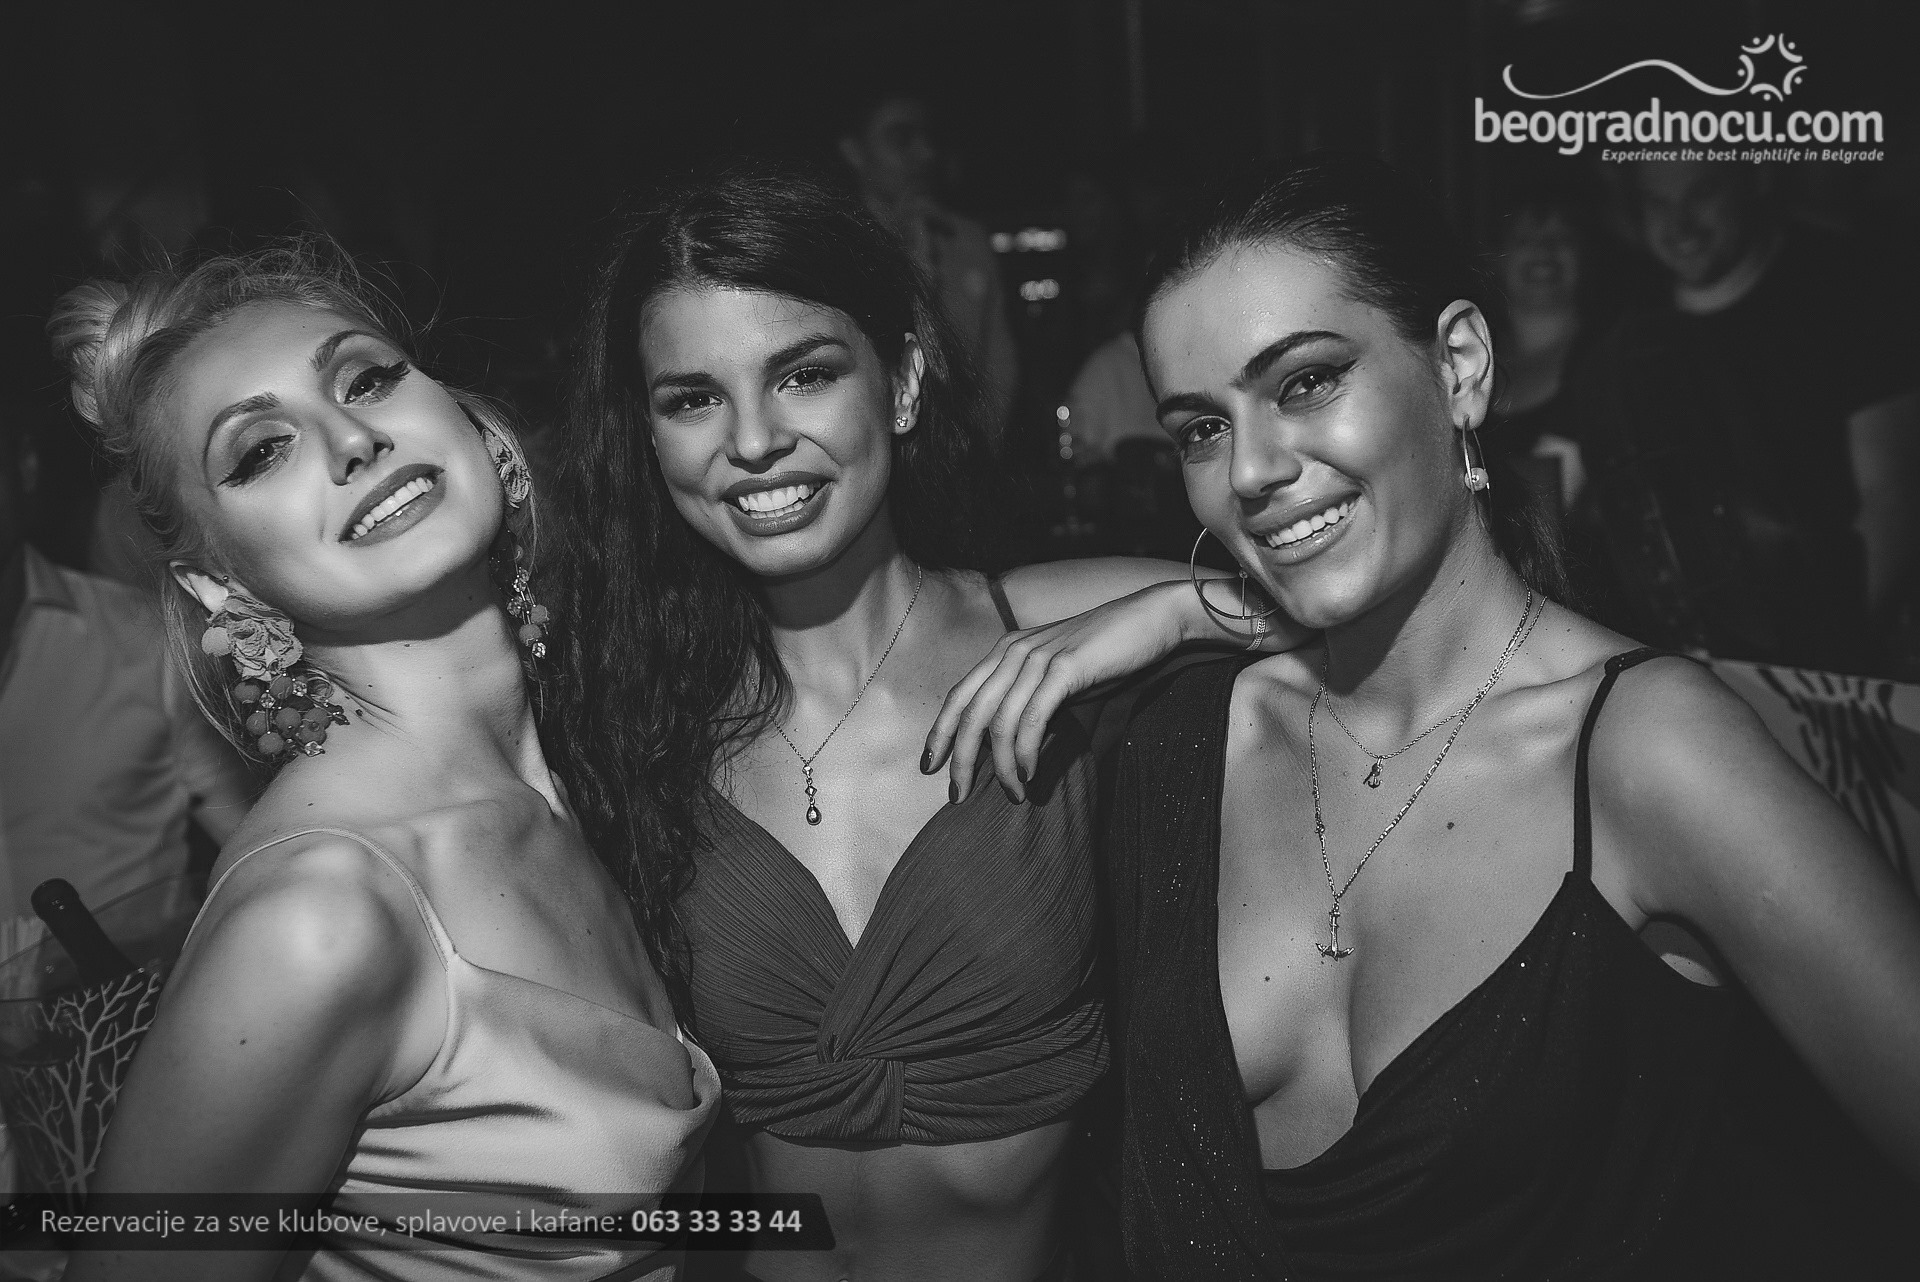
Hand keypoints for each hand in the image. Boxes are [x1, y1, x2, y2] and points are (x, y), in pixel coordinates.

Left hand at [923, 580, 1282, 802]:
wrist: (1152, 620)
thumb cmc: (1107, 655)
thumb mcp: (1060, 678)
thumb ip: (1032, 704)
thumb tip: (1013, 751)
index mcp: (1005, 650)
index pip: (960, 696)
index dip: (940, 733)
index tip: (929, 767)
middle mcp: (1013, 650)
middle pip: (970, 713)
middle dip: (959, 760)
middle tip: (956, 796)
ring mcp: (1036, 657)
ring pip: (998, 721)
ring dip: (1000, 766)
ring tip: (1012, 795)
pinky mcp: (1063, 668)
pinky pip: (1031, 718)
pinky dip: (1025, 751)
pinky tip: (1029, 773)